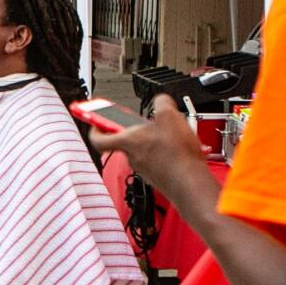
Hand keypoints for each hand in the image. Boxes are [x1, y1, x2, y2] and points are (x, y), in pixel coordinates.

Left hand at [88, 109, 215, 208]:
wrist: (190, 183)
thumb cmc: (176, 155)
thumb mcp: (169, 115)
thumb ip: (161, 102)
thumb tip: (161, 101)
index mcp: (127, 142)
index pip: (98, 138)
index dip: (95, 128)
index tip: (96, 121)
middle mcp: (132, 157)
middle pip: (126, 141)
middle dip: (138, 129)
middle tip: (148, 122)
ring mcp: (145, 169)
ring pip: (145, 150)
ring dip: (155, 140)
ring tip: (172, 134)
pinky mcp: (159, 176)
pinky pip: (158, 160)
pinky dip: (166, 152)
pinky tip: (179, 147)